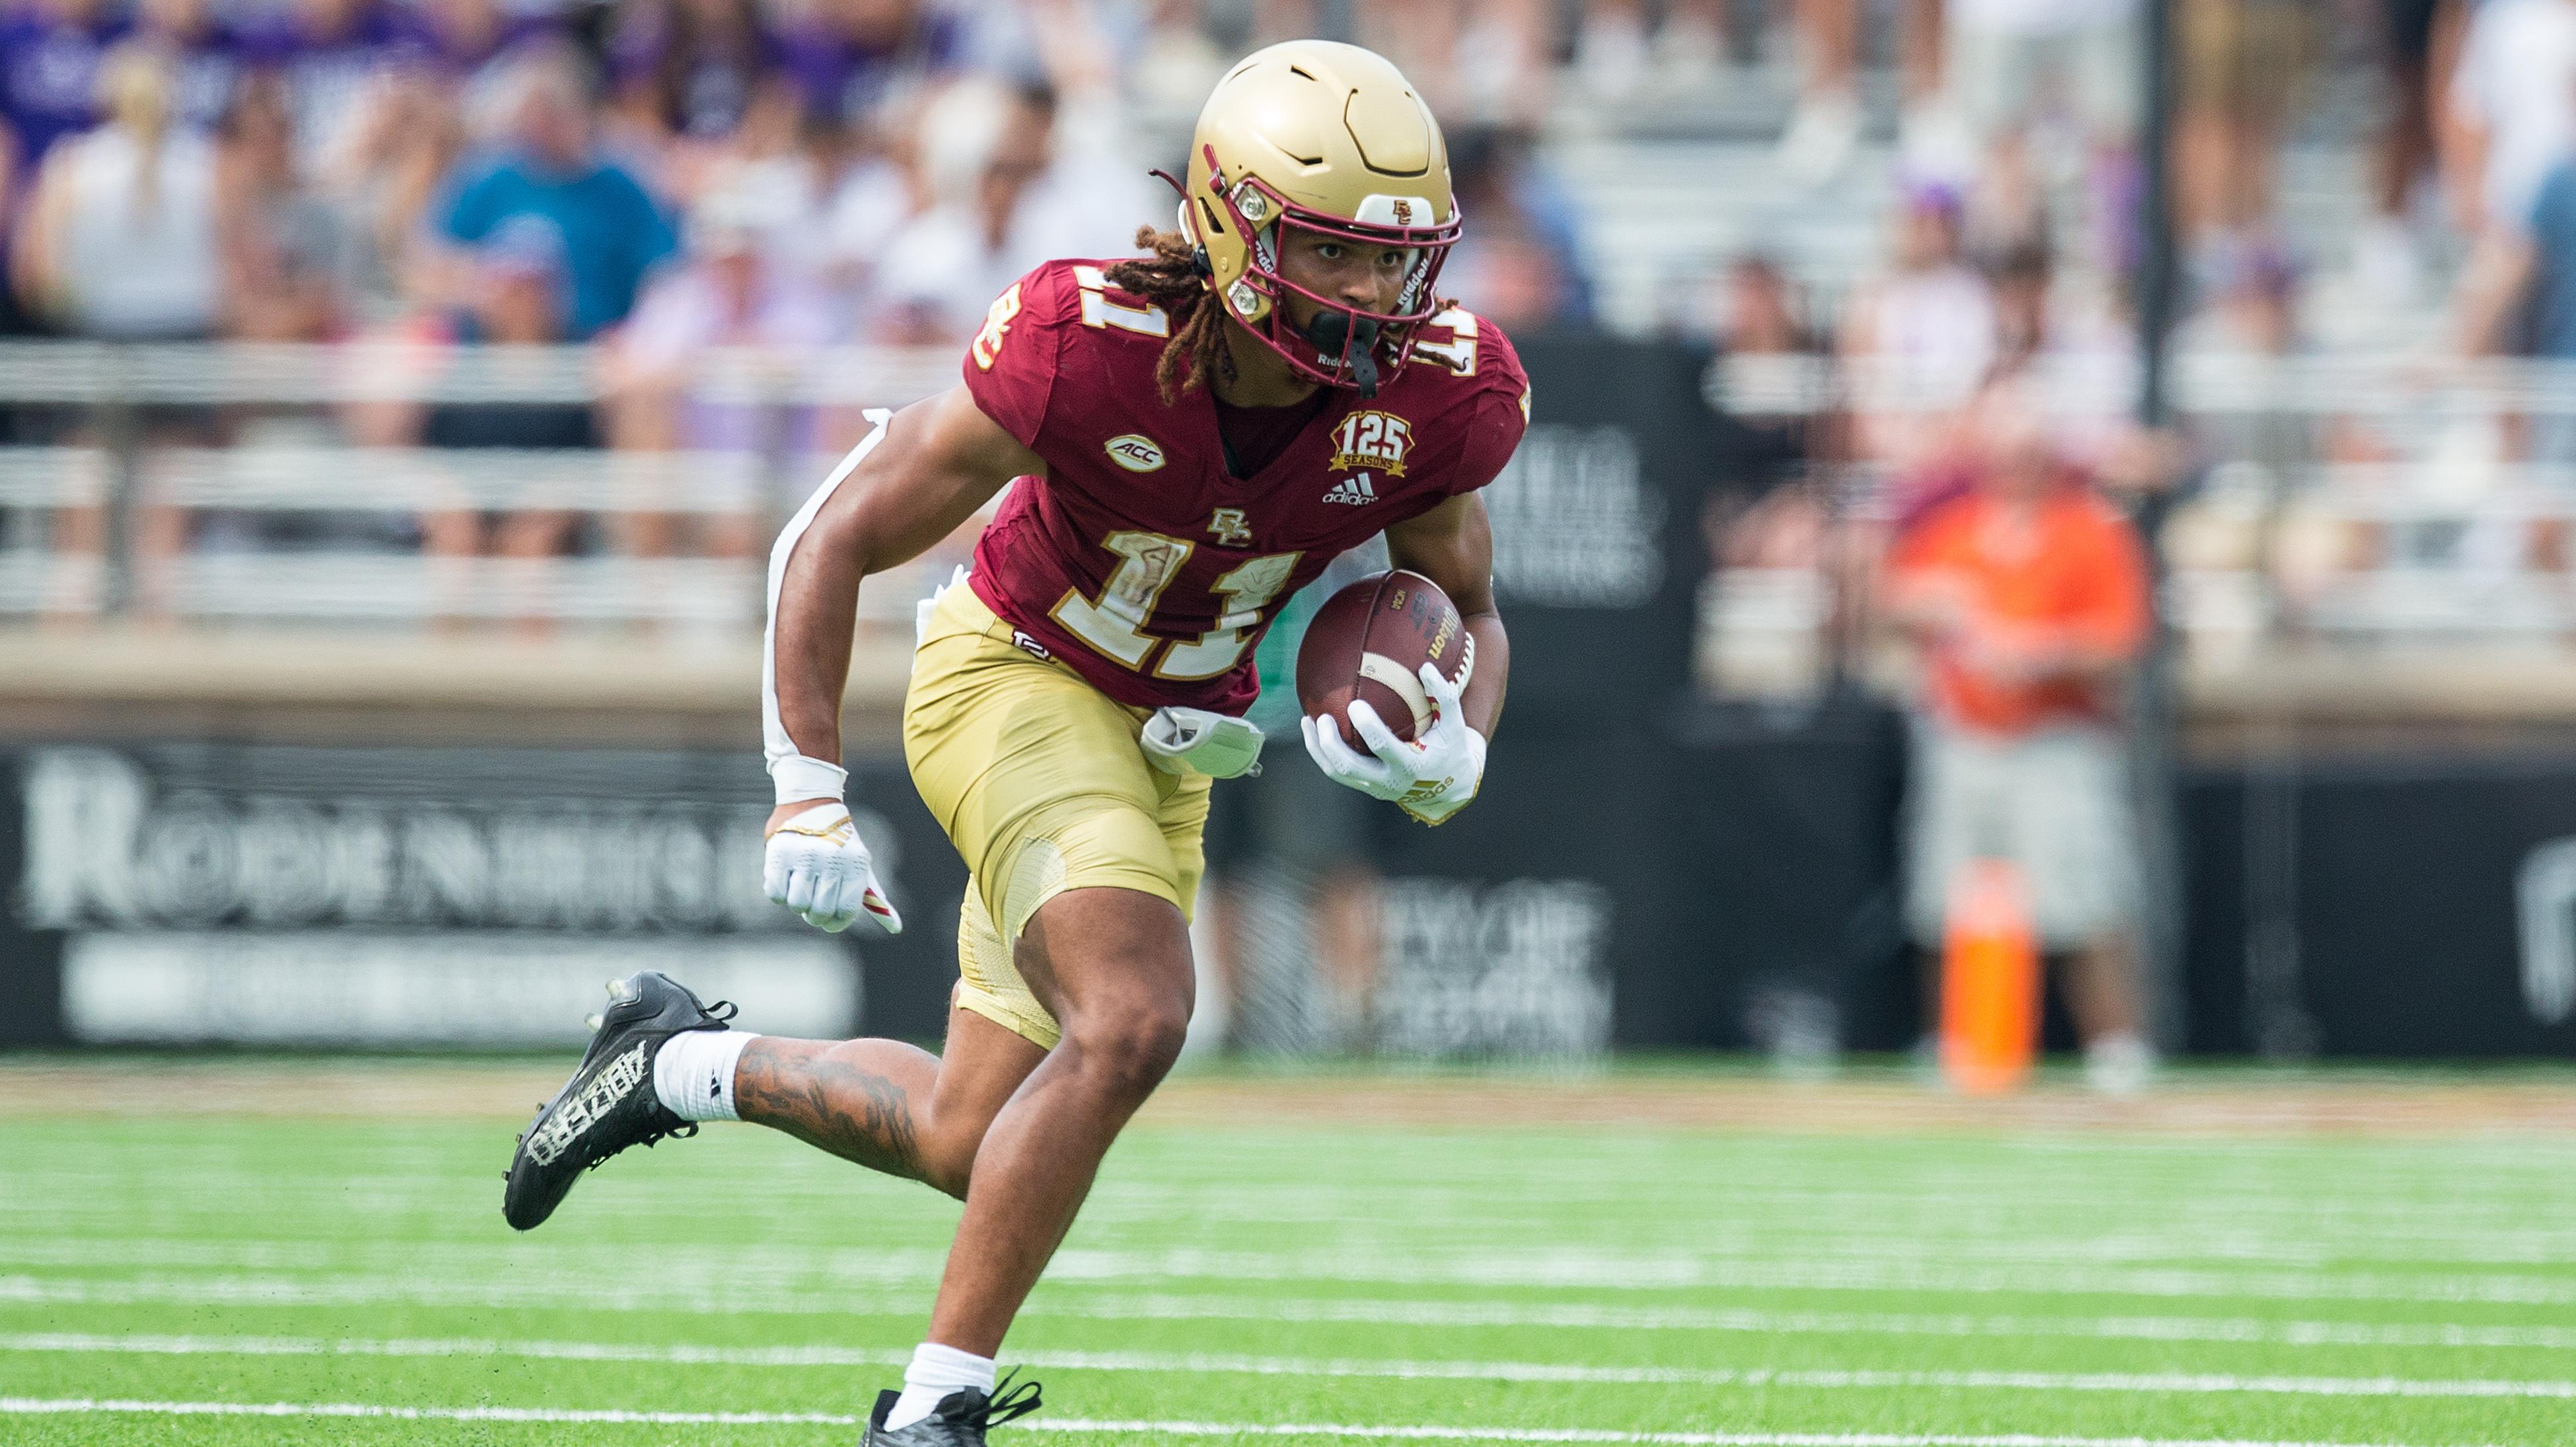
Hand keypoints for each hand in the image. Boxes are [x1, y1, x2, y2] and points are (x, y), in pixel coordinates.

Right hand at [763, 801, 901, 934]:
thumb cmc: (838, 843)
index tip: (830, 921)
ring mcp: (804, 854)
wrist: (810, 802)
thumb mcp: (859, 864)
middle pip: (819, 912)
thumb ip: (873, 898)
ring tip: (801, 888)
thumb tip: (896, 928)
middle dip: (815, 915)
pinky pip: (775, 893)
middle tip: (813, 904)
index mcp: (856, 862)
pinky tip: (787, 878)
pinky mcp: (779, 852)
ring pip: (796, 905)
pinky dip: (779, 892)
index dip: (835, 923)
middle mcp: (832, 858)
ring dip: (797, 904)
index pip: (845, 911)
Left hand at [1300, 662, 1486, 824]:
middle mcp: (1389, 781)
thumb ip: (1444, 696)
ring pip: (1337, 773)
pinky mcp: (1366, 787)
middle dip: (1331, 744)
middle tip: (1321, 718)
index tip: (1354, 705)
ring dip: (1318, 749)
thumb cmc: (1451, 747)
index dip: (1367, 727)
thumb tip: (1425, 666)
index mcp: (1411, 765)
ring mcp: (1374, 787)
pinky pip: (1338, 772)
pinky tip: (1314, 731)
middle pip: (1349, 767)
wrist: (1449, 787)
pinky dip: (1322, 753)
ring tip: (1307, 721)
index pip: (1383, 747)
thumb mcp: (1455, 725)